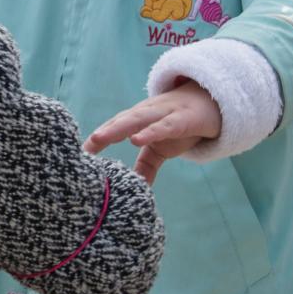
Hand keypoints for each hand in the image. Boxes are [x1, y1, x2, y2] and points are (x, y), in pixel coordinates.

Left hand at [84, 81, 222, 183]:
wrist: (213, 103)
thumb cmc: (181, 124)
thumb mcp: (162, 148)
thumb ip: (146, 166)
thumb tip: (135, 190)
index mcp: (139, 120)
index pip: (114, 127)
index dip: (97, 139)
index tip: (79, 154)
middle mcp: (147, 113)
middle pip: (121, 121)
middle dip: (101, 133)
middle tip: (84, 148)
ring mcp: (164, 113)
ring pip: (137, 119)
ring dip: (118, 127)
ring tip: (100, 138)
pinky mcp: (182, 119)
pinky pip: (164, 125)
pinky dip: (149, 131)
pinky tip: (136, 138)